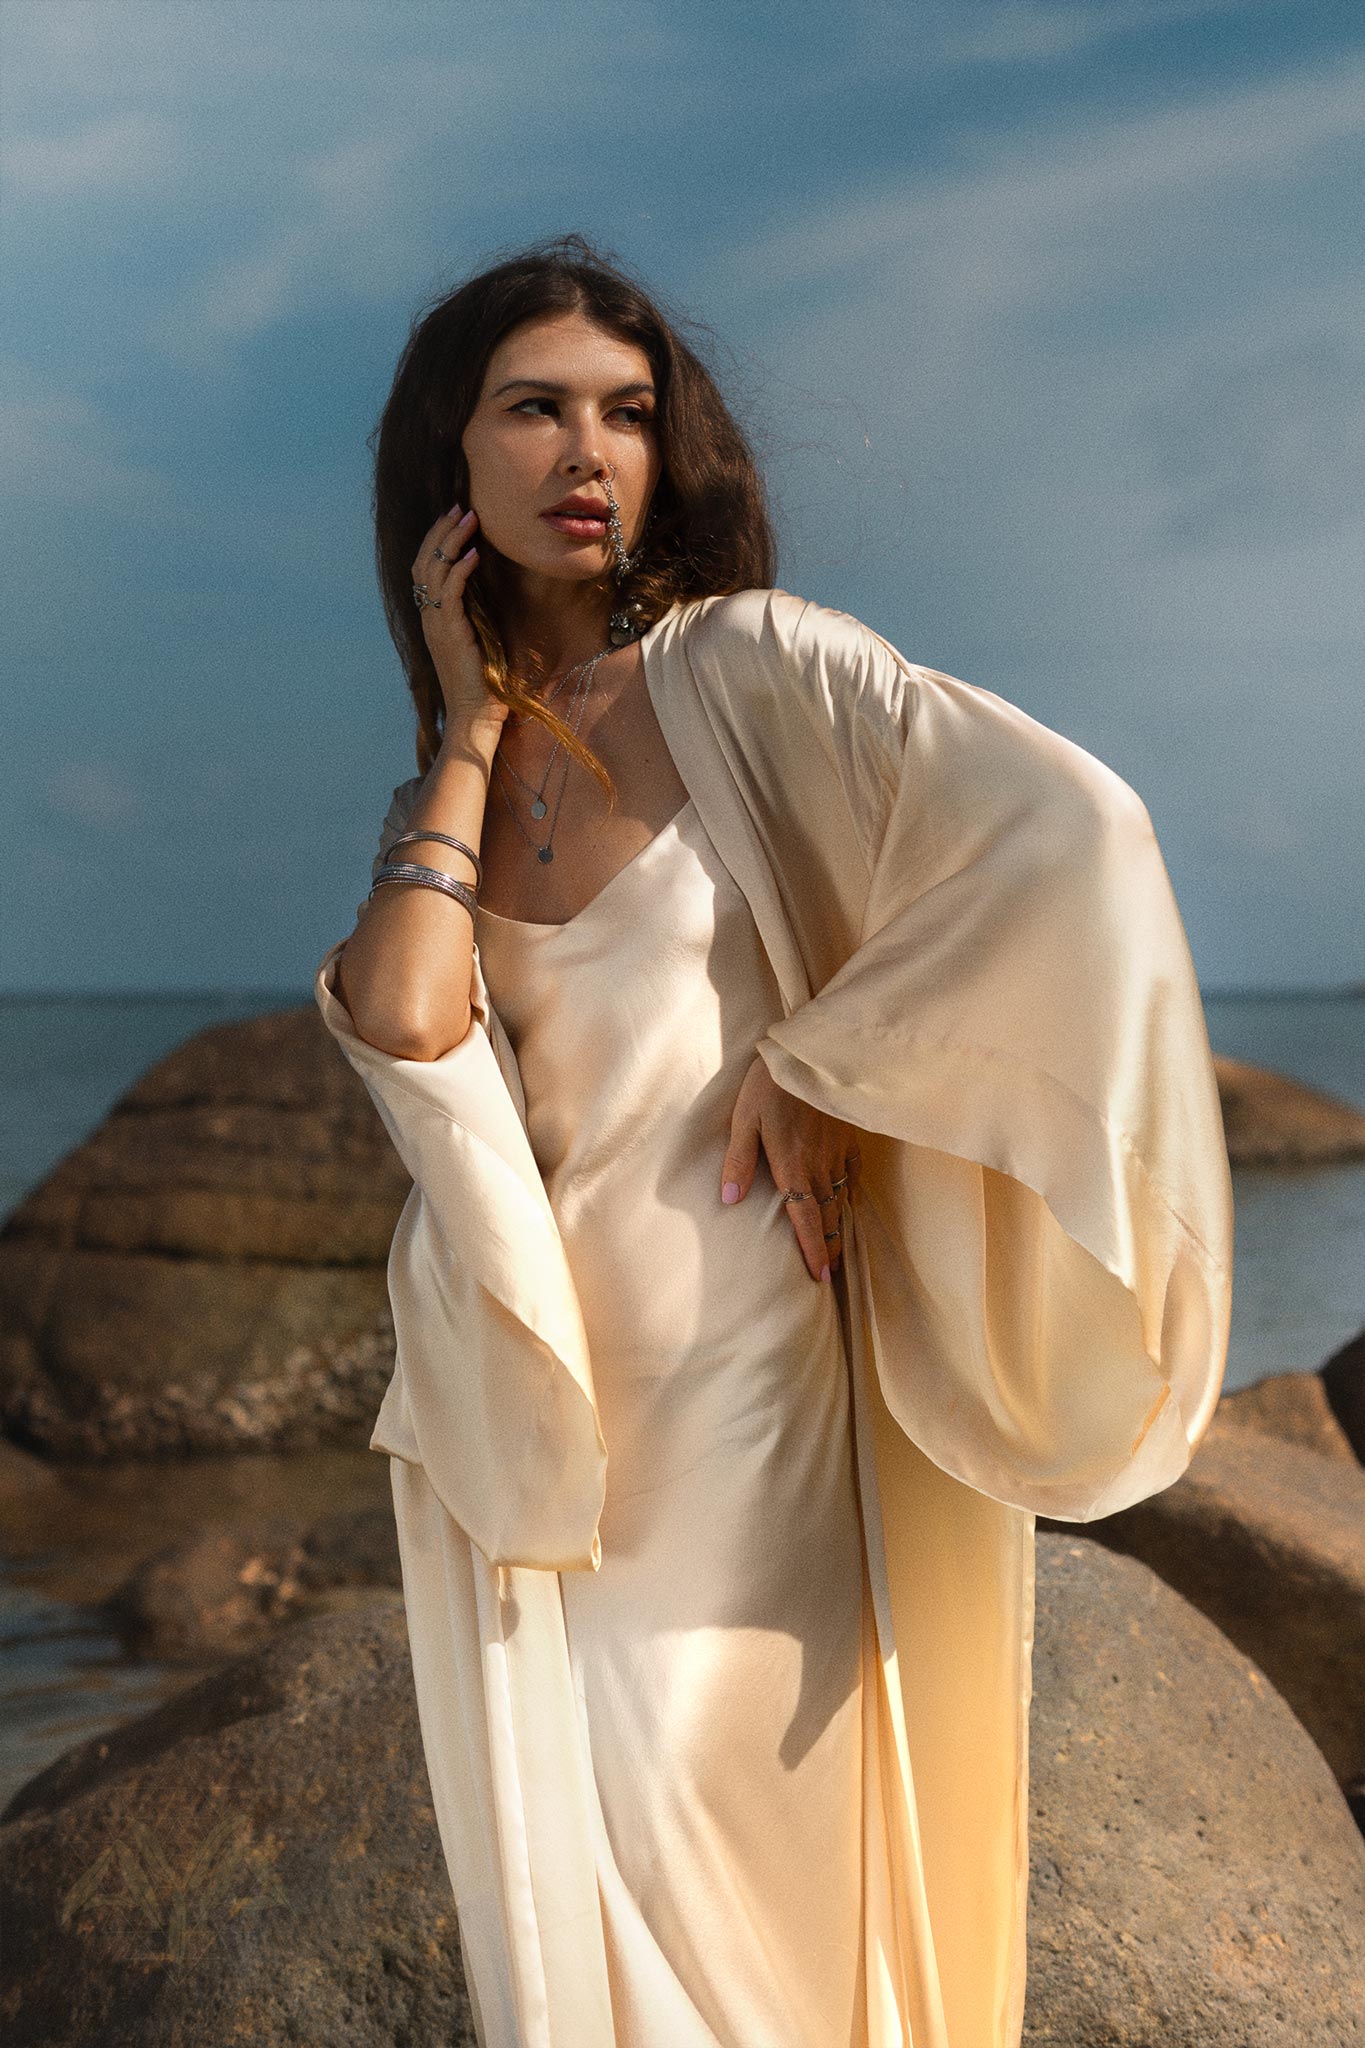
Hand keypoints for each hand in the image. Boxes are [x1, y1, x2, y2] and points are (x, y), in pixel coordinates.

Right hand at [409, 504, 508, 733]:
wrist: (475, 714)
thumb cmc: (482, 683)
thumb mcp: (477, 640)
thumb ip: (474, 613)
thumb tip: (485, 588)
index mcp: (433, 617)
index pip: (425, 568)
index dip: (437, 540)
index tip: (455, 517)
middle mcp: (429, 617)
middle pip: (425, 561)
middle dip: (442, 531)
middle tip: (461, 506)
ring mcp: (436, 624)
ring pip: (434, 571)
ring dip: (452, 541)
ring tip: (469, 519)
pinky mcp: (450, 633)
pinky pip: (451, 592)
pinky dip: (461, 570)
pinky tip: (475, 554)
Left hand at [720, 1053, 861, 1280]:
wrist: (809, 1052)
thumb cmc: (769, 1084)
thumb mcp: (744, 1119)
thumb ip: (738, 1161)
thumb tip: (730, 1201)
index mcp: (792, 1166)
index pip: (805, 1218)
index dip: (812, 1249)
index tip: (819, 1276)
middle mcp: (819, 1165)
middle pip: (826, 1214)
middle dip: (828, 1246)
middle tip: (829, 1273)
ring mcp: (837, 1150)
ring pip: (840, 1197)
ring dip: (838, 1224)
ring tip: (837, 1247)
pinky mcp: (846, 1135)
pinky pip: (852, 1172)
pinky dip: (850, 1192)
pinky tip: (848, 1200)